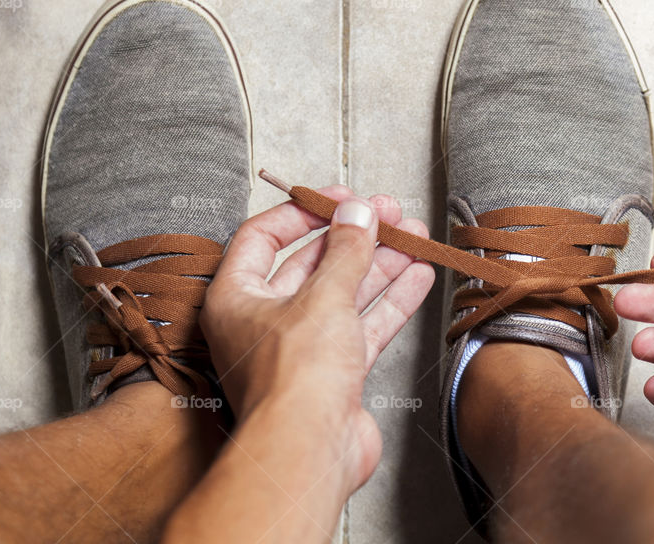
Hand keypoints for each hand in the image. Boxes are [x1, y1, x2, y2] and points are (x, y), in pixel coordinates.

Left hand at [201, 186, 434, 486]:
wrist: (310, 454)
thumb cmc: (293, 383)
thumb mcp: (322, 298)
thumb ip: (345, 251)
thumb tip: (358, 214)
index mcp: (236, 298)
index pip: (264, 236)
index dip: (303, 211)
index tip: (341, 198)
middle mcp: (263, 321)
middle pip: (311, 263)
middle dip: (353, 237)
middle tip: (387, 213)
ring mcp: (300, 348)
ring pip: (343, 293)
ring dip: (379, 264)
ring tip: (412, 237)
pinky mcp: (333, 372)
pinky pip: (363, 324)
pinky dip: (391, 300)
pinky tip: (417, 276)